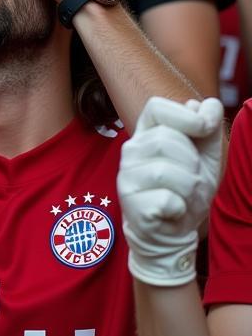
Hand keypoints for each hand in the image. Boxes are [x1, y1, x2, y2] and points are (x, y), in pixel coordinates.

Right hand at [117, 96, 223, 285]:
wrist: (171, 231)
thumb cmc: (185, 191)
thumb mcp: (205, 157)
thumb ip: (207, 129)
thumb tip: (206, 104)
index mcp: (147, 134)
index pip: (156, 107)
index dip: (185, 115)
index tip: (204, 128)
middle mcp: (131, 151)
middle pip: (167, 140)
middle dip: (192, 162)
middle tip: (191, 179)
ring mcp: (127, 177)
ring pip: (167, 171)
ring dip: (190, 188)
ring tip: (184, 197)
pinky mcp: (131, 203)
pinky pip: (167, 199)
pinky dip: (180, 208)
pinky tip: (172, 211)